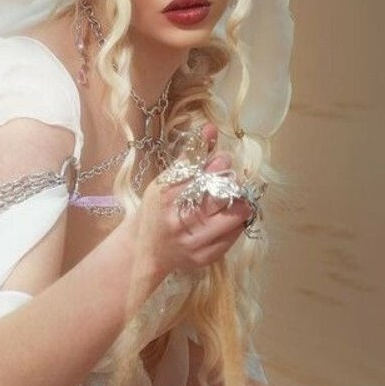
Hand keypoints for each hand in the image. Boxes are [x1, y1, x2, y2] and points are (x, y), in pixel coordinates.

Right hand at [135, 124, 251, 276]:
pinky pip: (233, 236)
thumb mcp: (164, 181)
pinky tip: (228, 215)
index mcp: (166, 198)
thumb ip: (188, 157)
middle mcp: (179, 222)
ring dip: (240, 202)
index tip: (223, 159)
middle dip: (230, 182)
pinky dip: (236, 221)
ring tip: (234, 197)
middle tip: (231, 178)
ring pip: (233, 217)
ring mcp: (193, 242)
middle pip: (219, 195)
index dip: (217, 164)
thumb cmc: (155, 210)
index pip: (200, 174)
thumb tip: (210, 128)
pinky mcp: (205, 257)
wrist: (144, 250)